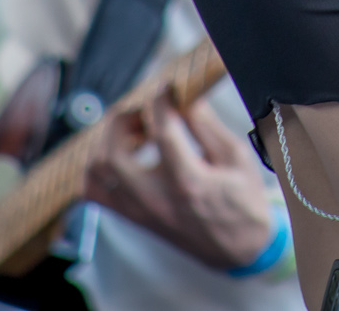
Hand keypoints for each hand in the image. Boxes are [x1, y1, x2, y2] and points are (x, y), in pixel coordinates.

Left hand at [82, 94, 276, 270]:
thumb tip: (184, 97)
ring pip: (97, 171)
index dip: (160, 101)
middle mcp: (157, 200)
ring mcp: (140, 211)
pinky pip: (95, 191)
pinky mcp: (133, 217)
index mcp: (189, 183)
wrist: (238, 250)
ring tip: (131, 130)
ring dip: (107, 140)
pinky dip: (98, 166)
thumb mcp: (236, 157)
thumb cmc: (242, 204)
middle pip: (113, 152)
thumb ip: (206, 125)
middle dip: (124, 118)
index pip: (161, 132)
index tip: (167, 88)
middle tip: (144, 109)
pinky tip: (119, 152)